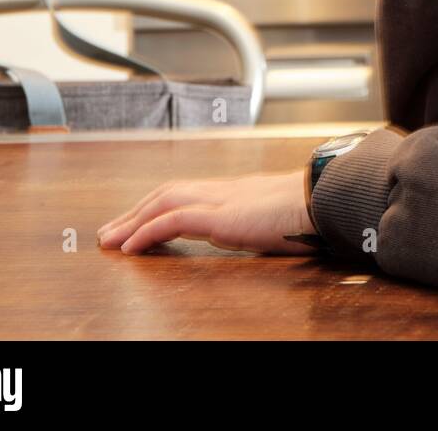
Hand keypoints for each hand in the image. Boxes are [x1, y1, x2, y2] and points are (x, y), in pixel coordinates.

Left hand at [97, 170, 312, 254]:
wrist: (328, 199)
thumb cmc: (313, 210)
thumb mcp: (281, 217)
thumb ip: (263, 221)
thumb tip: (261, 231)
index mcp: (237, 191)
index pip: (186, 192)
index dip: (157, 205)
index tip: (137, 221)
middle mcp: (224, 190)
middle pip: (167, 193)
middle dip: (135, 212)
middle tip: (110, 232)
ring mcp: (221, 199)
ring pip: (162, 202)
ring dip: (132, 221)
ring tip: (110, 241)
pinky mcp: (221, 215)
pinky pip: (173, 220)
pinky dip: (146, 231)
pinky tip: (130, 247)